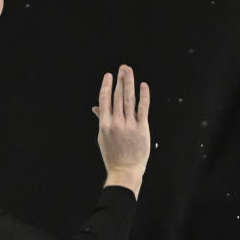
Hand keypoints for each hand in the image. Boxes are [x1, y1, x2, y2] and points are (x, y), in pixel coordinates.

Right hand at [93, 66, 150, 195]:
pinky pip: (143, 108)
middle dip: (119, 80)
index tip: (109, 75)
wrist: (125, 171)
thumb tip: (96, 107)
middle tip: (122, 67)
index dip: (106, 85)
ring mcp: (129, 125)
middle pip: (117, 96)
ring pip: (129, 99)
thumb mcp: (102, 137)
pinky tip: (143, 85)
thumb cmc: (113, 155)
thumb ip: (101, 120)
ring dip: (129, 83)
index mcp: (104, 124)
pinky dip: (143, 96)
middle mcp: (116, 122)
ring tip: (128, 71)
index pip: (105, 99)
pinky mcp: (142, 128)